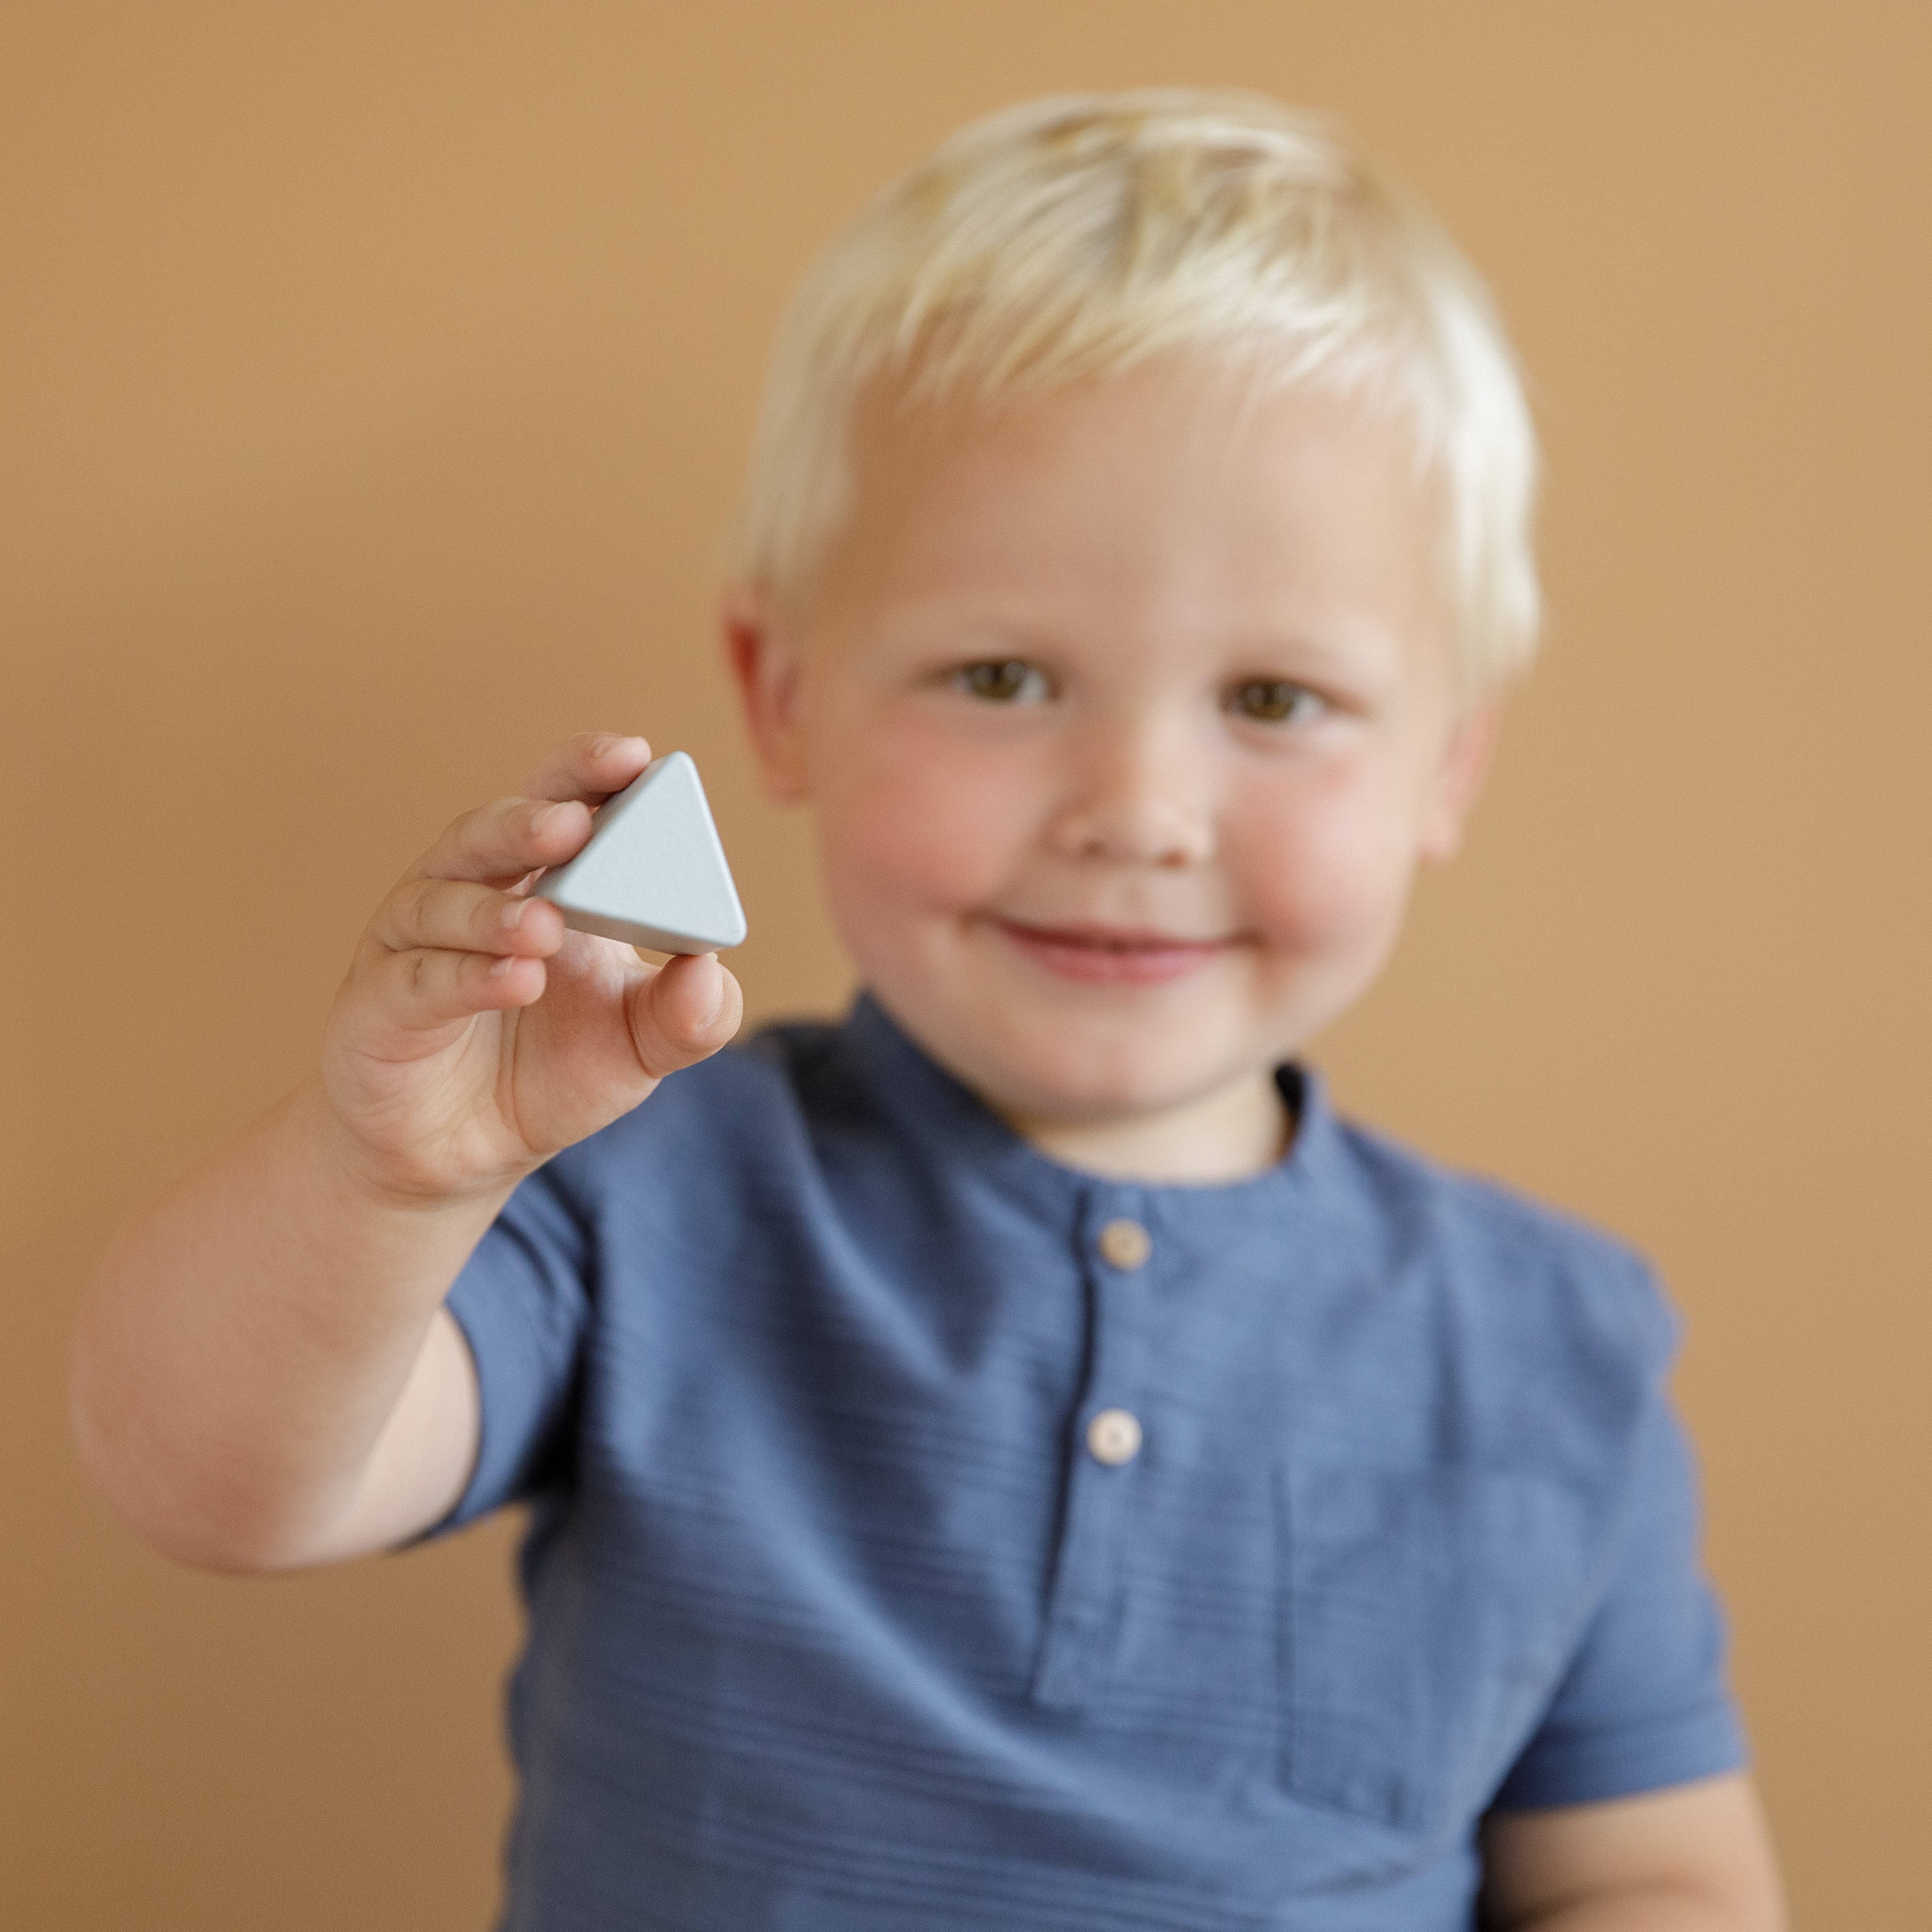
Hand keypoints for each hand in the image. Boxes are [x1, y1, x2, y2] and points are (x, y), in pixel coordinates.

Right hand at [319, 732, 743, 1202]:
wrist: (465, 1155)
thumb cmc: (553, 1074)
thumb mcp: (641, 1046)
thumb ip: (690, 1015)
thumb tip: (714, 973)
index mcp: (543, 882)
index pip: (563, 803)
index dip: (590, 773)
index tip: (634, 756)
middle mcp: (471, 893)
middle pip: (489, 832)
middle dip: (530, 821)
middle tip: (573, 824)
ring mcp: (415, 944)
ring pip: (442, 900)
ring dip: (493, 909)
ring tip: (546, 926)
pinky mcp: (379, 1004)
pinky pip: (420, 980)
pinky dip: (466, 975)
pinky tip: (514, 979)